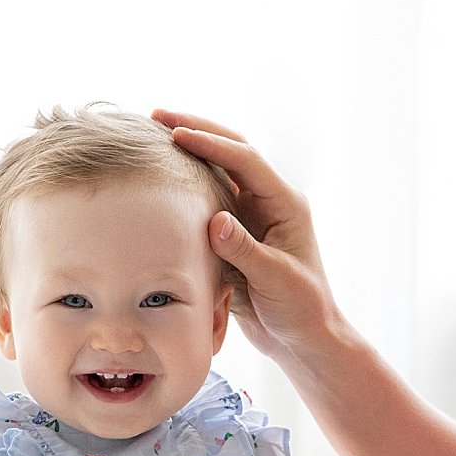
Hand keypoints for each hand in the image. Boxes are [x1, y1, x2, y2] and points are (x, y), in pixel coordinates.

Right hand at [150, 110, 338, 361]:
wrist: (304, 340)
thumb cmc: (301, 311)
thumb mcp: (276, 281)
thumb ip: (246, 251)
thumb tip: (215, 220)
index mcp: (286, 204)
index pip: (247, 160)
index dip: (211, 143)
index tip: (176, 134)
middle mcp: (269, 202)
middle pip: (232, 152)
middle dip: (197, 130)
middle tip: (156, 115)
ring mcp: (251, 216)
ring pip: (217, 172)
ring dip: (188, 152)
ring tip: (150, 136)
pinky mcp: (234, 235)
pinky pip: (206, 199)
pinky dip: (184, 185)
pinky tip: (157, 179)